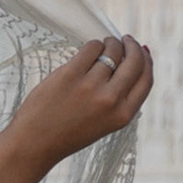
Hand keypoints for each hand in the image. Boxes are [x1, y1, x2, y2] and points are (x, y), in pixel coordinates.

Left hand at [3, 35, 152, 171]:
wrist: (35, 142)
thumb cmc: (68, 132)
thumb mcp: (104, 122)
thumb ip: (119, 99)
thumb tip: (133, 63)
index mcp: (123, 115)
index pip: (146, 79)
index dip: (147, 61)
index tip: (143, 51)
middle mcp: (111, 100)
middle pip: (134, 62)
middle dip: (133, 46)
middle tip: (126, 40)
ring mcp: (90, 86)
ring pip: (112, 51)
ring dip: (111, 43)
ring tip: (104, 44)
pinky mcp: (70, 75)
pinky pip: (90, 48)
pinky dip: (93, 45)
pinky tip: (89, 50)